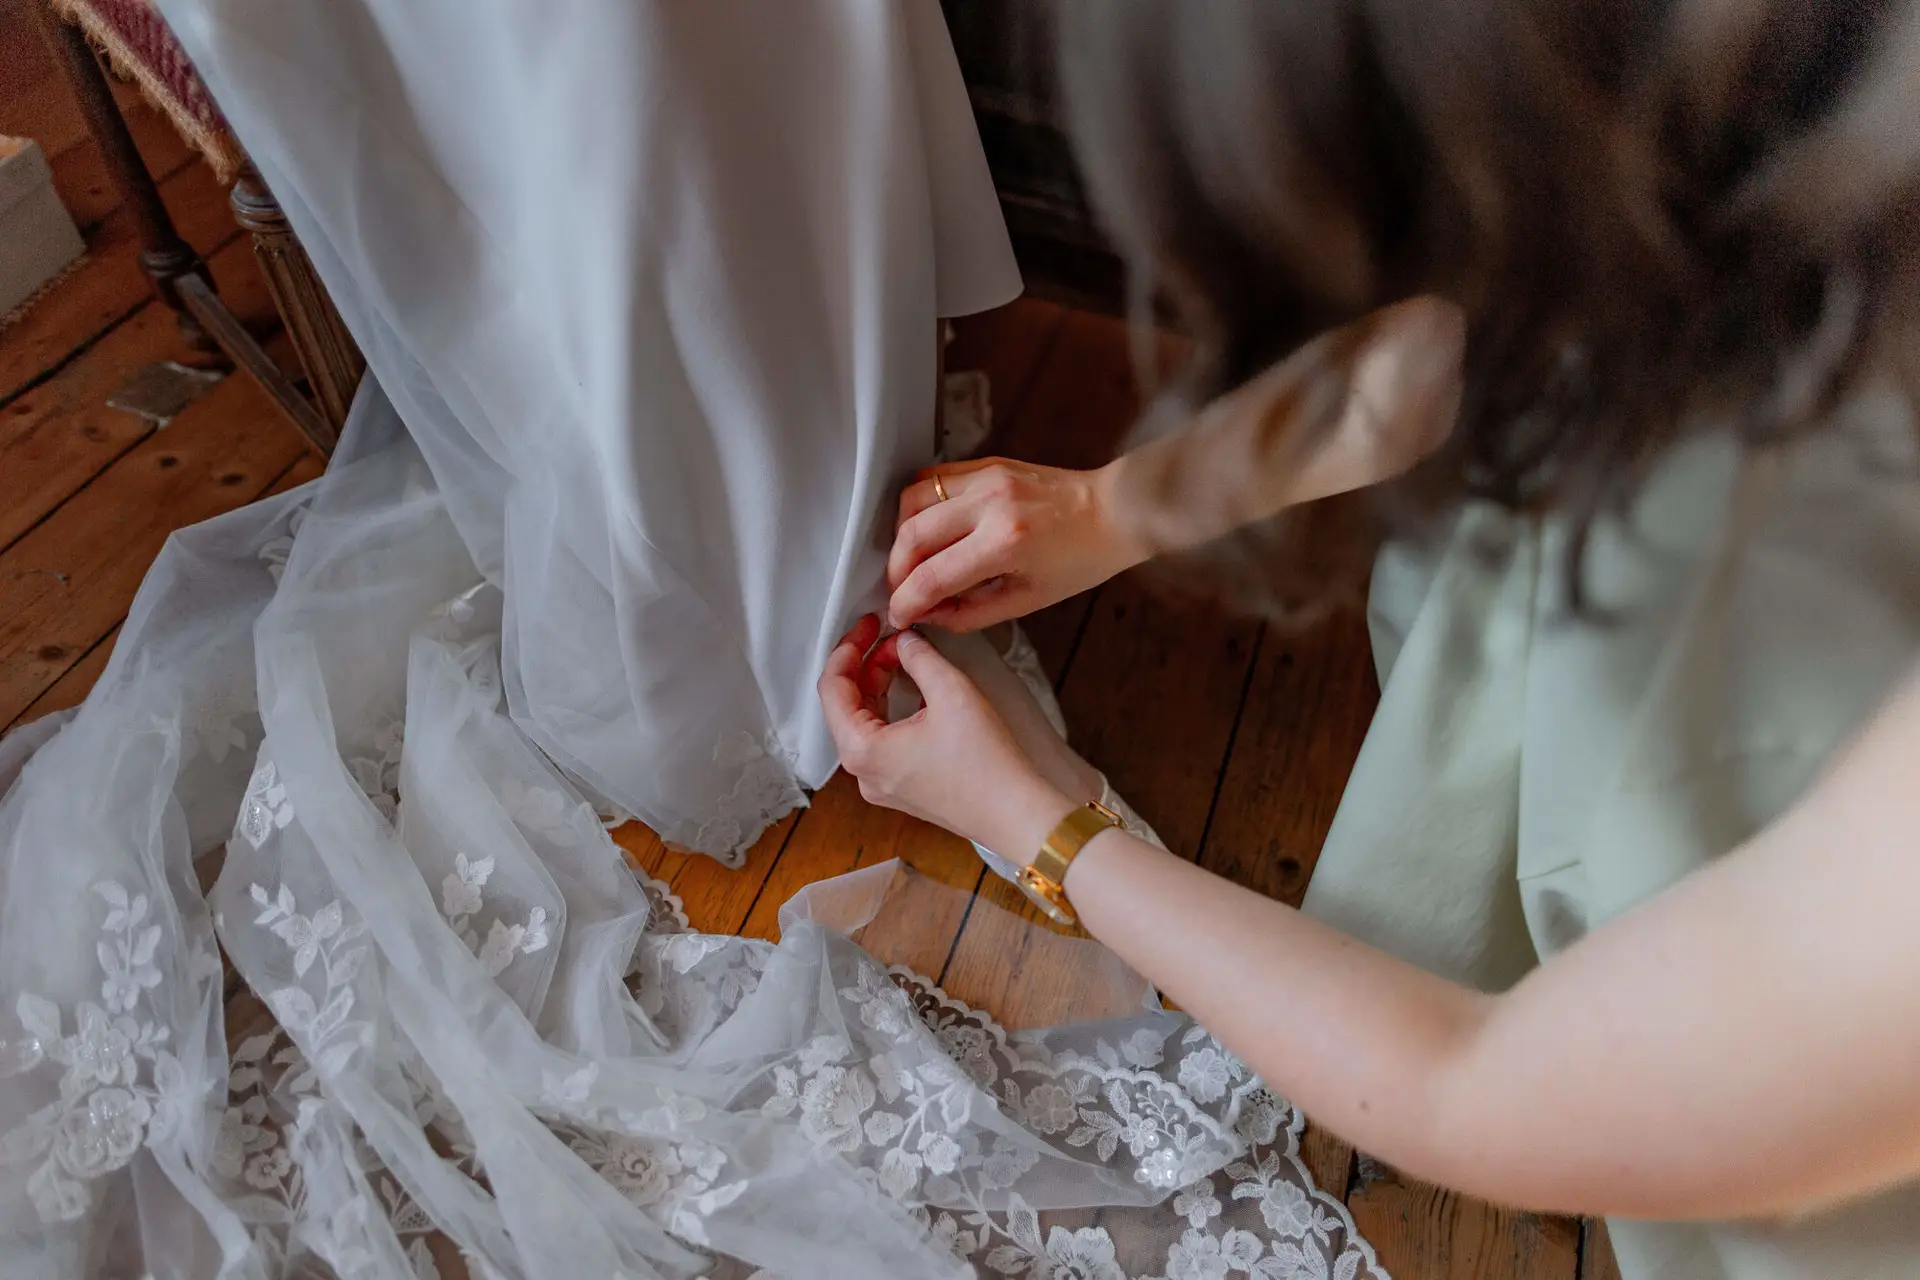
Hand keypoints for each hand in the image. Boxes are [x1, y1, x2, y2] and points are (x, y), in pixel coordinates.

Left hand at [818, 616, 1073, 856]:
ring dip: (879, 687)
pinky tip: (915, 692)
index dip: (848, 648)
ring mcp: (882, 785)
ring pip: (865, 724)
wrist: (1015, 813)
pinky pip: (883, 743)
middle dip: (866, 666)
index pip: (832, 688)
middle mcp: (864, 774)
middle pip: (846, 707)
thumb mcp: (951, 692)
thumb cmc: (985, 764)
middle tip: (892, 639)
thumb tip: (905, 641)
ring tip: (904, 659)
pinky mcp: (902, 790)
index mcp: (862, 751)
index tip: (868, 625)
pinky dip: (892, 711)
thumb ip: (919, 657)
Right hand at [887, 459, 1146, 631]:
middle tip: (901, 590)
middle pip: (911, 535)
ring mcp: (987, 476)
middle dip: (896, 570)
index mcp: (1005, 542)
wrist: (1114, 513)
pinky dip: (919, 506)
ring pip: (912, 499)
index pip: (931, 576)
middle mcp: (991, 503)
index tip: (900, 614)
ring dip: (901, 534)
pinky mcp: (987, 464)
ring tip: (912, 559)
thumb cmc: (1082, 558)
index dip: (906, 601)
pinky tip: (927, 528)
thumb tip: (929, 614)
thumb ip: (970, 613)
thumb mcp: (1027, 601)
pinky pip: (933, 479)